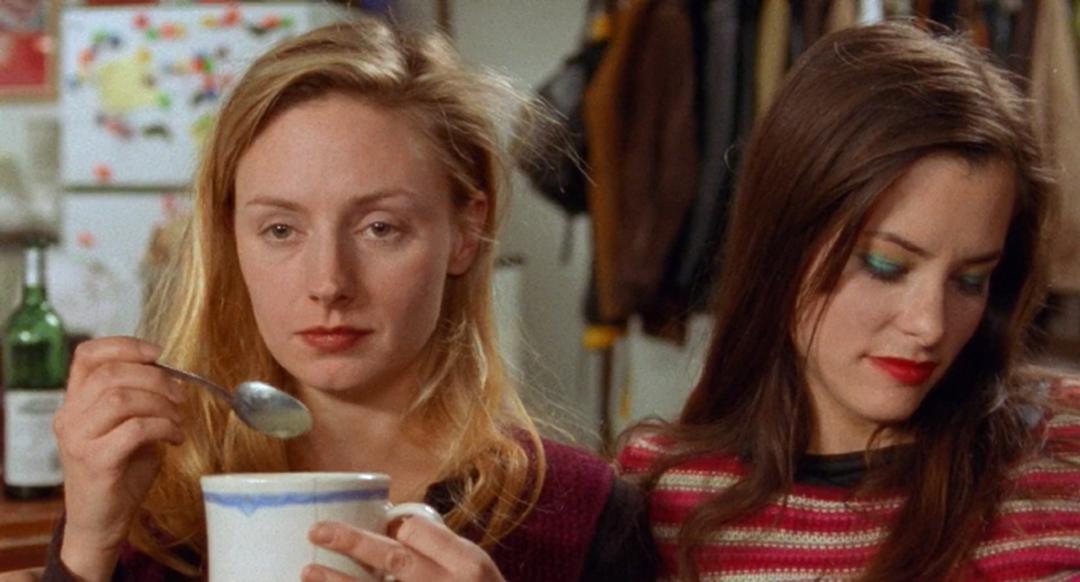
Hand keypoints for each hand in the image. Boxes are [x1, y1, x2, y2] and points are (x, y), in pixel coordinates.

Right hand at [53, 337, 185, 580]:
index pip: (87, 356)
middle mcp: (69, 417)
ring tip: (178, 419)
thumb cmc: (120, 472)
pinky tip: (175, 437)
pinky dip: (164, 427)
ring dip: (161, 403)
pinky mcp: (96, 461)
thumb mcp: (128, 428)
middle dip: (156, 378)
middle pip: (111, 374)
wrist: (101, 521)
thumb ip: (139, 401)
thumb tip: (174, 378)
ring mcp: (78, 439)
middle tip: (180, 395)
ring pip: (121, 398)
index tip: (157, 353)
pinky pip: (135, 429)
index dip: (124, 345)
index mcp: (74, 402)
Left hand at [302, 517, 505, 581]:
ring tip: (308, 571)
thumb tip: (397, 527)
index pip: (419, 532)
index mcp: (466, 564)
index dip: (394, 526)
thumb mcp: (479, 569)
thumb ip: (444, 550)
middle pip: (392, 558)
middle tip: (318, 530)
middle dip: (351, 542)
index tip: (383, 528)